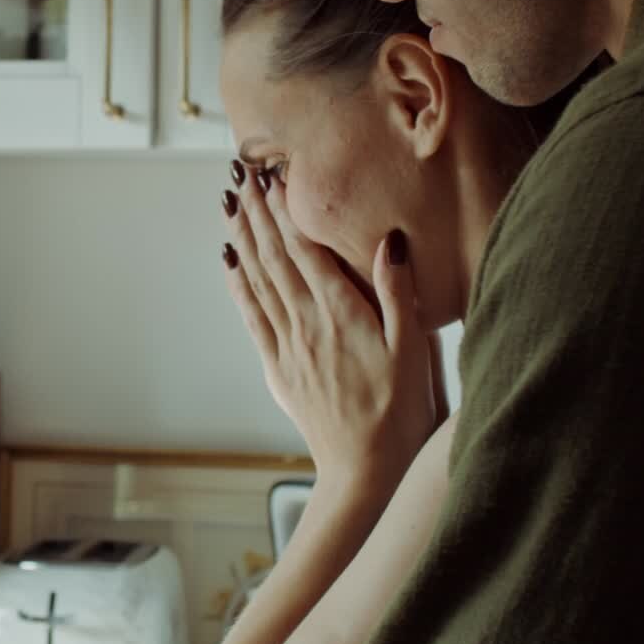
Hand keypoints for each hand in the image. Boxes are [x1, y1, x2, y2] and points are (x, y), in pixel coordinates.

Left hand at [221, 162, 436, 490]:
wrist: (366, 471)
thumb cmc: (401, 412)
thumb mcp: (414, 351)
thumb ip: (400, 294)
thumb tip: (390, 241)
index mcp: (342, 314)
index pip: (305, 248)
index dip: (285, 208)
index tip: (271, 174)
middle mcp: (307, 323)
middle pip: (274, 256)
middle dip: (256, 211)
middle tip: (240, 172)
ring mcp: (288, 346)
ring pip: (258, 280)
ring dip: (242, 237)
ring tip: (229, 202)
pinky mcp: (279, 368)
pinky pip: (252, 317)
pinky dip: (238, 285)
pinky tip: (230, 262)